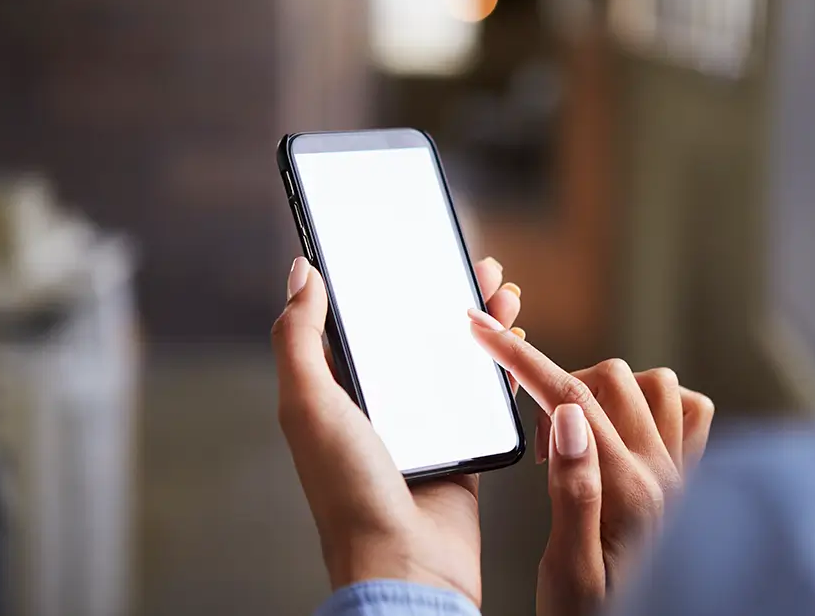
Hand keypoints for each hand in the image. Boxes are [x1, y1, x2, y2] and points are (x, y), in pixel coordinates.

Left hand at [272, 256, 521, 605]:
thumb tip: (302, 273)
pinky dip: (500, 366)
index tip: (403, 250)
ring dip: (477, 321)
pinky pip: (483, 395)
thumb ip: (300, 338)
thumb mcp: (311, 405)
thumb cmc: (350, 492)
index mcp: (337, 392)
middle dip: (439, 295)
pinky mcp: (462, 445)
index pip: (359, 322)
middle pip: (413, 334)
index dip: (381, 284)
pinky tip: (514, 339)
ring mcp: (423, 425)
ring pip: (452, 358)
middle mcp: (379, 406)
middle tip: (464, 261)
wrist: (407, 564)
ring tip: (500, 288)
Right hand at [468, 312, 714, 615]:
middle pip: (608, 378)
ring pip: (653, 384)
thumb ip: (573, 490)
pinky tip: (628, 430)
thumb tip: (568, 415)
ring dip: (607, 389)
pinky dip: (657, 403)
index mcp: (627, 491)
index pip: (569, 397)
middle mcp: (663, 474)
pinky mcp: (690, 480)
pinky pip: (689, 411)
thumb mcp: (568, 572)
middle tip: (535, 443)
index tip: (484, 330)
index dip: (521, 358)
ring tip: (579, 433)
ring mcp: (683, 474)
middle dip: (557, 383)